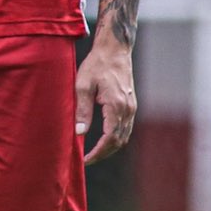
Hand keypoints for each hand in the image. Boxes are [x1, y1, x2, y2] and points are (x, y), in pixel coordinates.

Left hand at [74, 35, 136, 164]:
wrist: (114, 50)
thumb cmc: (97, 64)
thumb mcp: (83, 85)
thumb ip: (82, 110)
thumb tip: (79, 132)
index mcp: (116, 106)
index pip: (110, 138)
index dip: (98, 152)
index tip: (85, 159)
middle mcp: (128, 109)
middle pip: (119, 141)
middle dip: (103, 153)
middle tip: (87, 160)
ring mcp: (131, 107)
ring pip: (124, 136)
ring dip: (110, 147)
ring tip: (94, 152)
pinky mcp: (131, 104)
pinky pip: (126, 127)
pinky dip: (116, 137)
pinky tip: (103, 139)